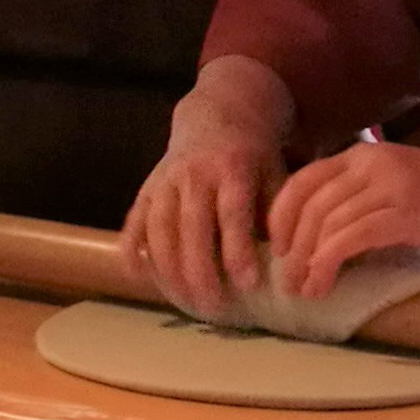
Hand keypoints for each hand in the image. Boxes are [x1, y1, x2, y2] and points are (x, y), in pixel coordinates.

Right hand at [127, 96, 287, 313]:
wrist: (218, 113)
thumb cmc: (253, 155)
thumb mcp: (275, 172)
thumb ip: (278, 212)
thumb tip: (287, 259)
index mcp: (232, 168)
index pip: (233, 213)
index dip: (237, 249)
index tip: (247, 284)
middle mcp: (195, 173)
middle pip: (192, 226)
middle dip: (200, 269)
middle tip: (212, 306)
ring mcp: (167, 179)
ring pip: (160, 226)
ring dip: (168, 267)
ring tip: (183, 300)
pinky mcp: (148, 186)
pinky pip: (135, 219)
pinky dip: (132, 247)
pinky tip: (137, 276)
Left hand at [267, 140, 419, 296]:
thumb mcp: (393, 185)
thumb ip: (358, 199)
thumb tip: (317, 236)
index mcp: (361, 156)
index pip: (302, 180)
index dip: (280, 216)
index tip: (276, 248)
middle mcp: (368, 165)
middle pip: (309, 205)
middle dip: (290, 246)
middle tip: (287, 279)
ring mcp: (387, 187)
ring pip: (326, 223)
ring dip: (308, 261)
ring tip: (304, 289)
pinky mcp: (403, 213)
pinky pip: (351, 238)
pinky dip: (329, 262)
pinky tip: (324, 282)